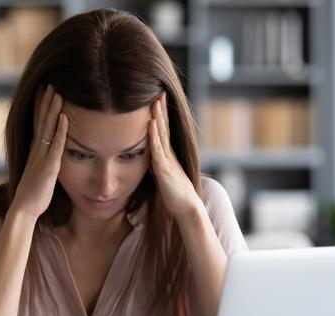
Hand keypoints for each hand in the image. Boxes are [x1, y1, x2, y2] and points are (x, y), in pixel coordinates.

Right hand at [10, 84, 67, 219]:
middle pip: (41, 121)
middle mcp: (36, 151)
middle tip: (50, 83)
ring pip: (47, 128)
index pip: (38, 124)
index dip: (40, 107)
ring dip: (52, 110)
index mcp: (34, 152)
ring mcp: (41, 157)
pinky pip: (56, 145)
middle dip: (45, 102)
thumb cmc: (33, 196)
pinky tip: (64, 118)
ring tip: (57, 92)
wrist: (24, 209)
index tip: (44, 92)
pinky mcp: (49, 166)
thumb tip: (49, 160)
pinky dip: (60, 131)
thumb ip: (43, 164)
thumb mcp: (39, 175)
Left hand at [148, 93, 201, 219]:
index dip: (160, 114)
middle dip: (161, 109)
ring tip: (155, 101)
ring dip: (158, 117)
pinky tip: (151, 124)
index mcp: (167, 154)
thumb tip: (148, 156)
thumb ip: (156, 163)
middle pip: (164, 127)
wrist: (186, 207)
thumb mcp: (162, 173)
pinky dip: (154, 136)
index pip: (163, 129)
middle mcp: (168, 154)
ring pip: (161, 135)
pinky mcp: (164, 169)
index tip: (157, 98)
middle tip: (159, 91)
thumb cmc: (174, 193)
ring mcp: (167, 160)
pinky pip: (158, 150)